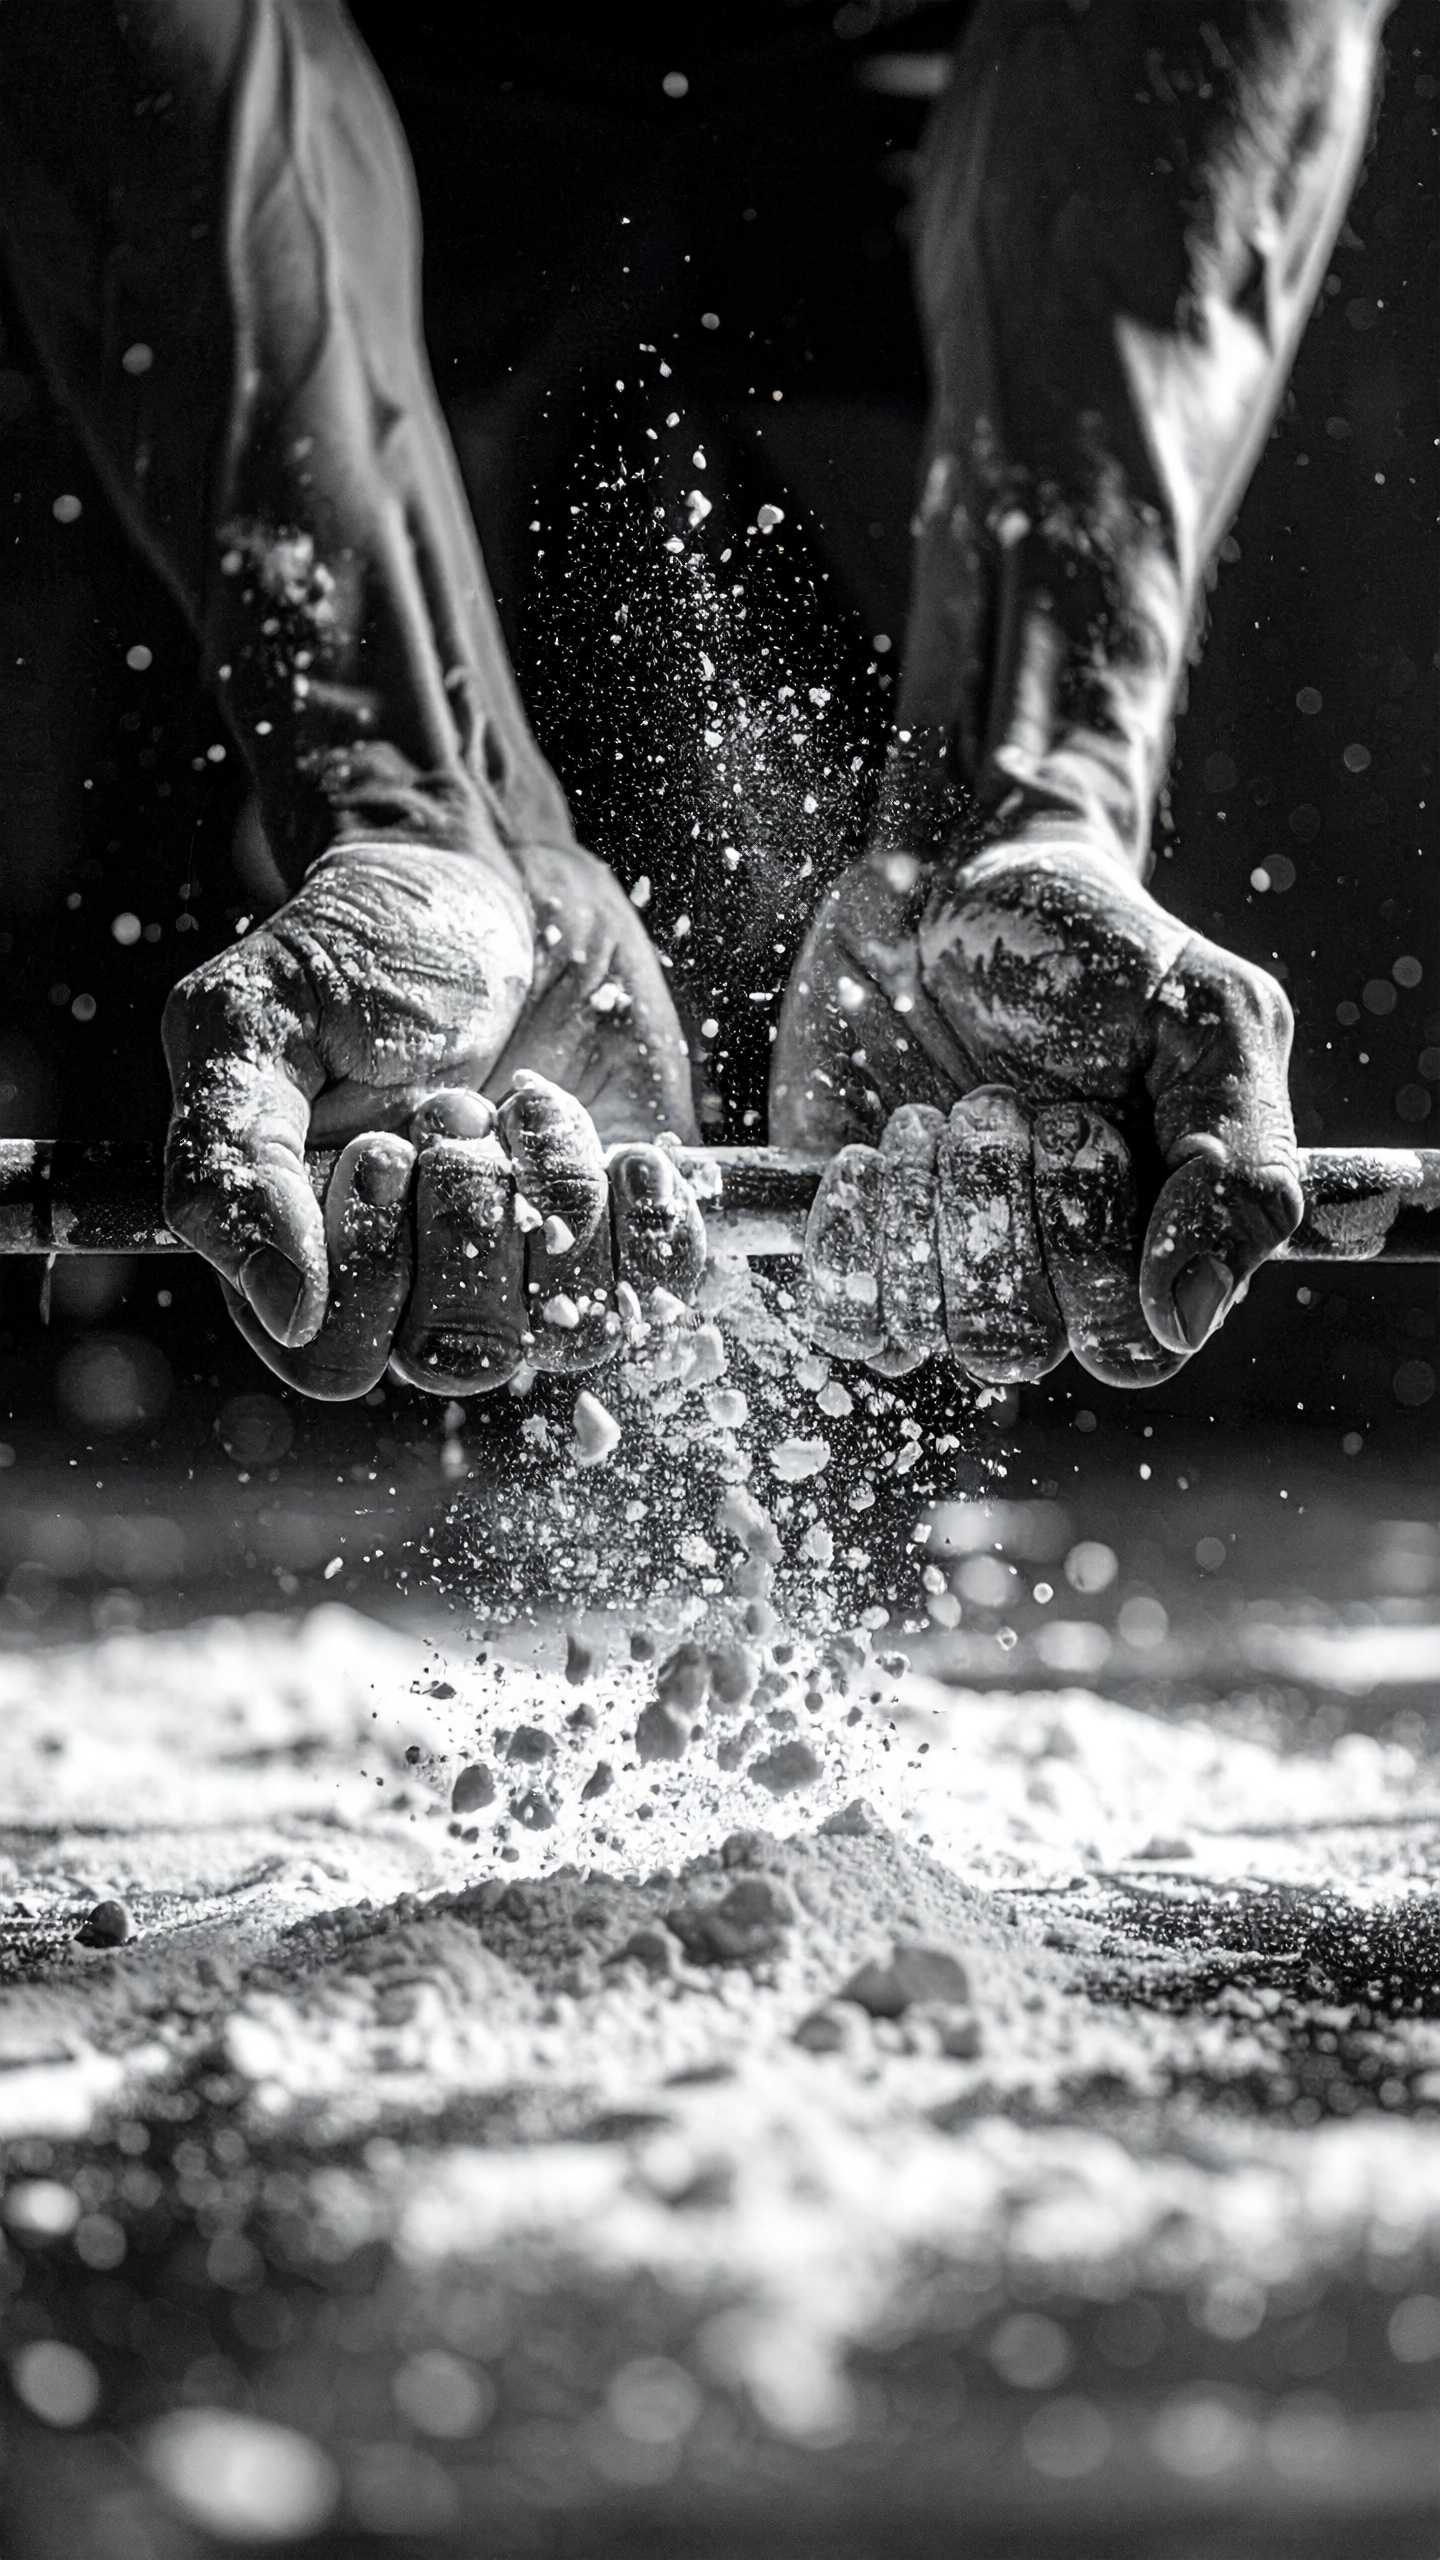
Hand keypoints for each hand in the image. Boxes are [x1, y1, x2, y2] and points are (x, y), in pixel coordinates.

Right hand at [162, 838, 703, 1397]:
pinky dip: (649, 1213)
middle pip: (461, 1352)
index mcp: (306, 1262)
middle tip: (454, 1103)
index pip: (336, 1359)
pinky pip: (662, 1295)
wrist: (490, 887)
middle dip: (469, 1207)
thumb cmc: (356, 952)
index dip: (371, 1263)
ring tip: (528, 1097)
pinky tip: (624, 1147)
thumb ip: (227, 1162)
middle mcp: (420, 1291)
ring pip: (570, 1326)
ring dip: (554, 1186)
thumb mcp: (248, 1023)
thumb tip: (285, 1309)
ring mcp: (531, 1276)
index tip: (383, 1145)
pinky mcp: (626, 1241)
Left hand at [771, 833, 1301, 1385]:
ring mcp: (949, 1265)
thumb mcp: (1209, 1018)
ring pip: (929, 1334)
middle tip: (999, 1102)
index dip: (1095, 1255)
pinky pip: (845, 1317)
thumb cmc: (1095, 945)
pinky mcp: (857, 1243)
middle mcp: (1053, 1273)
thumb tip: (1187, 1321)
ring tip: (929, 1113)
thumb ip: (1239, 1166)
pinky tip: (861, 1155)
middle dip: (999, 1216)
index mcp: (1156, 1239)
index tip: (1074, 1125)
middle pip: (1021, 1342)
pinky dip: (846, 1242)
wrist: (950, 881)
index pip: (1131, 1348)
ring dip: (923, 1215)